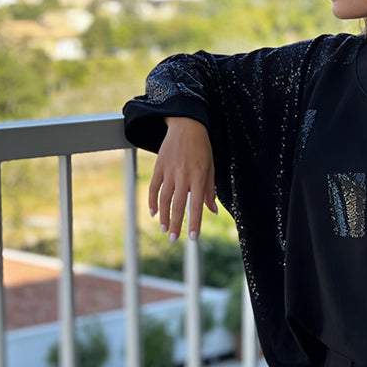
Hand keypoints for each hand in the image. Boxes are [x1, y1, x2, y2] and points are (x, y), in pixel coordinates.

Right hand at [148, 116, 216, 240]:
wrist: (186, 126)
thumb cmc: (202, 149)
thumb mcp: (211, 168)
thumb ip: (210, 191)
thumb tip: (213, 211)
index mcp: (199, 178)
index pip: (197, 205)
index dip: (195, 223)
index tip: (193, 238)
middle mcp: (183, 177)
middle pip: (178, 206)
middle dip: (176, 225)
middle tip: (174, 240)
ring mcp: (169, 172)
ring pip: (165, 199)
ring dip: (164, 217)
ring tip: (165, 230)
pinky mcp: (159, 167)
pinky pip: (154, 188)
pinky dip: (153, 202)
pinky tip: (154, 213)